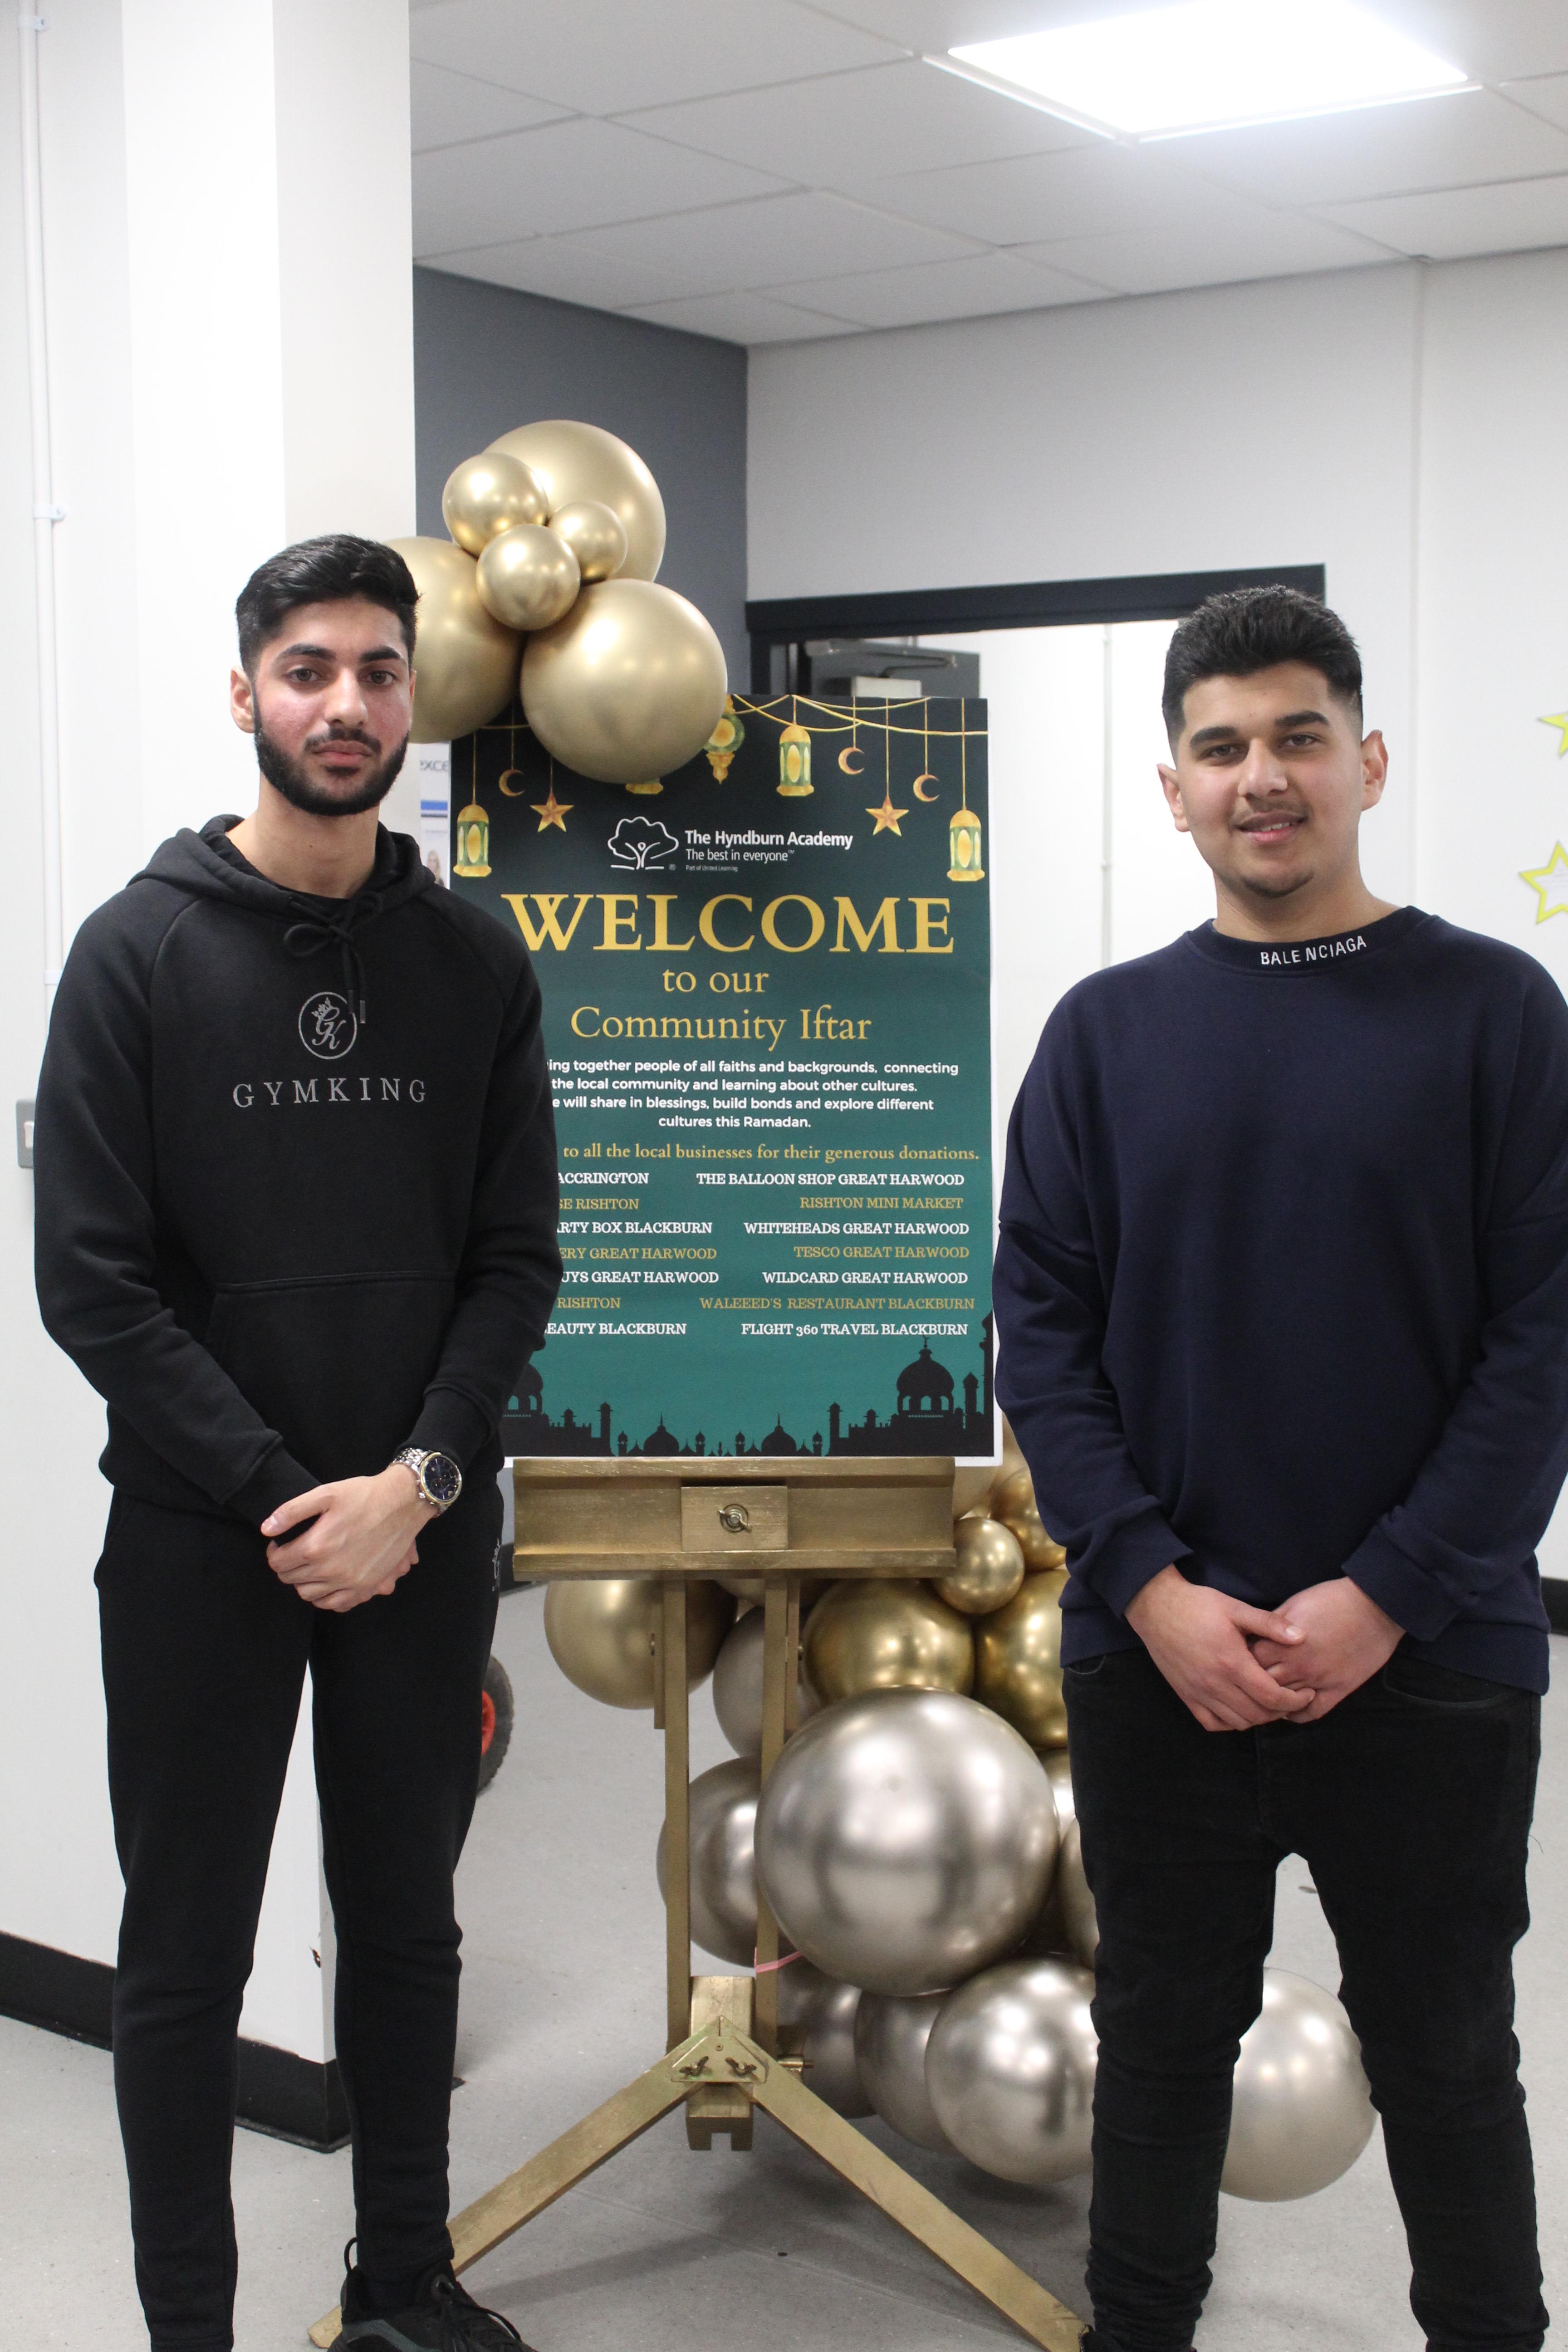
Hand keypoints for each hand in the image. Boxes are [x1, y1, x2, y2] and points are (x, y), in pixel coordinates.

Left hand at [262, 1466, 435, 1612]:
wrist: (403, 1503)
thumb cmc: (363, 1495)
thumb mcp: (325, 1493)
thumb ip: (291, 1511)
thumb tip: (266, 1530)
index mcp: (316, 1547)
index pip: (278, 1562)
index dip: (274, 1553)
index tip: (279, 1544)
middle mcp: (331, 1570)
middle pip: (292, 1580)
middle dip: (287, 1566)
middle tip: (293, 1553)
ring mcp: (350, 1582)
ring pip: (309, 1595)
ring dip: (303, 1582)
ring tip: (309, 1567)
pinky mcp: (366, 1587)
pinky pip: (335, 1604)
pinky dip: (325, 1598)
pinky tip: (327, 1583)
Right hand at [1124, 1564, 1315, 1731]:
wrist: (1156, 1608)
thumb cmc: (1198, 1605)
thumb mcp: (1236, 1608)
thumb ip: (1270, 1624)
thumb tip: (1302, 1636)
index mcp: (1232, 1662)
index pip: (1272, 1697)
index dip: (1295, 1700)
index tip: (1307, 1693)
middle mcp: (1215, 1683)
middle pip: (1258, 1715)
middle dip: (1282, 1711)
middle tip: (1293, 1698)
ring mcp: (1198, 1692)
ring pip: (1237, 1722)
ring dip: (1258, 1718)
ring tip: (1269, 1703)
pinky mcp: (1185, 1695)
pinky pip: (1212, 1723)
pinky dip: (1230, 1722)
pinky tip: (1239, 1709)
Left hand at [1251, 1578, 1401, 1722]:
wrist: (1373, 1607)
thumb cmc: (1331, 1599)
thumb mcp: (1293, 1604)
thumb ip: (1272, 1625)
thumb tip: (1254, 1636)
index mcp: (1283, 1644)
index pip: (1249, 1663)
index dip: (1242, 1661)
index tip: (1241, 1660)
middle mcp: (1298, 1667)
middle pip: (1262, 1686)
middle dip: (1253, 1684)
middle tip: (1248, 1683)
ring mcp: (1319, 1681)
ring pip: (1284, 1703)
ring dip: (1273, 1701)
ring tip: (1265, 1696)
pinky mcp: (1339, 1690)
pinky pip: (1312, 1713)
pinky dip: (1297, 1714)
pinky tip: (1290, 1708)